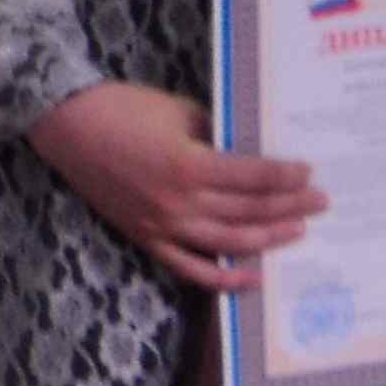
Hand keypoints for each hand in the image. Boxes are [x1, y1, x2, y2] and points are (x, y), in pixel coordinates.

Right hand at [24, 80, 324, 291]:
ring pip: (229, 243)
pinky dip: (223, 278)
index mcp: (189, 165)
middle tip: (320, 202)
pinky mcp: (147, 238)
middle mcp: (181, 202)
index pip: (253, 177)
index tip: (308, 173)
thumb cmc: (120, 107)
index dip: (285, 176)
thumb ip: (214, 133)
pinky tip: (251, 276)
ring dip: (268, 238)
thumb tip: (246, 149)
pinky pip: (191, 268)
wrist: (65, 125)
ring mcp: (163, 226)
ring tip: (297, 230)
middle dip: (290, 206)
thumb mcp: (176, 109)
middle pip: (249, 210)